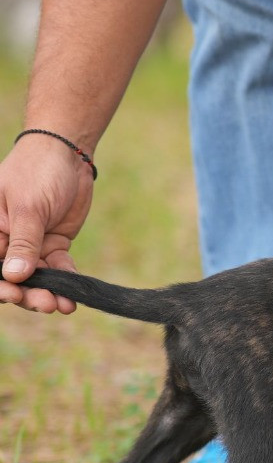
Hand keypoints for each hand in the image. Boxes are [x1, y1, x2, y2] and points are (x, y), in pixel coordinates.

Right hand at [0, 135, 92, 312]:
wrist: (67, 156)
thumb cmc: (36, 172)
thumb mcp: (27, 208)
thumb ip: (23, 243)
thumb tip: (14, 276)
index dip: (0, 284)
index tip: (13, 295)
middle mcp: (7, 241)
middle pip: (13, 276)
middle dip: (27, 294)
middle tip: (46, 305)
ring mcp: (31, 244)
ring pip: (37, 277)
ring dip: (49, 292)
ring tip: (63, 306)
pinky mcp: (53, 243)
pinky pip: (58, 267)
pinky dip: (66, 280)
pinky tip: (75, 294)